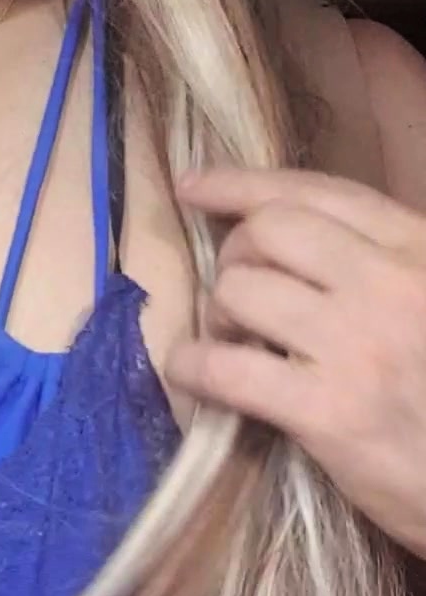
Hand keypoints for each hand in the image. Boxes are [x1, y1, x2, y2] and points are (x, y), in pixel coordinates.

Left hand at [164, 166, 425, 559]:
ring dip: (218, 314)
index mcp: (422, 249)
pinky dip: (193, 366)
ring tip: (234, 342)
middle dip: (235, 254)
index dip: (244, 184)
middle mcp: (391, 283)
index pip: (320, 193)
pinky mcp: (329, 412)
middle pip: (269, 230)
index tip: (196, 187)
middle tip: (238, 293)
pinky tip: (193, 373)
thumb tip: (299, 244)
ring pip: (240, 290)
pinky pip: (227, 369)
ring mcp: (358, 345)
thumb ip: (388, 264)